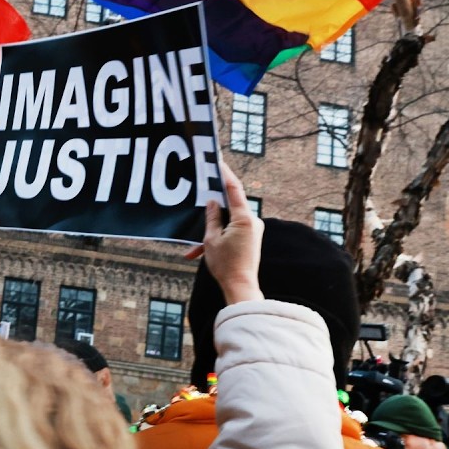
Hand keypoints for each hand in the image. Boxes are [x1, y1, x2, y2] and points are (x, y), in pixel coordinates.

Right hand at [184, 160, 263, 303]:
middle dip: (213, 207)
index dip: (225, 174)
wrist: (240, 287)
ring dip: (212, 229)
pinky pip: (232, 231)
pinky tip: (200, 252)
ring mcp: (253, 230)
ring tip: (195, 245)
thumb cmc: (226, 265)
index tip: (218, 161)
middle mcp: (252, 221)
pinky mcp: (250, 239)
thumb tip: (212, 203)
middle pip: (230, 206)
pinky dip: (218, 238)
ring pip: (228, 221)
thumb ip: (211, 218)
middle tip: (200, 196)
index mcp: (244, 218)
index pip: (234, 189)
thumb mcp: (211, 240)